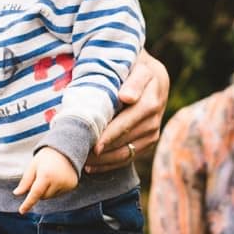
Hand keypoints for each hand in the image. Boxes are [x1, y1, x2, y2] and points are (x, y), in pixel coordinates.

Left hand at [13, 147, 78, 213]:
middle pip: (43, 196)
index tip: (22, 211)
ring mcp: (67, 184)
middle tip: (40, 177)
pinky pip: (60, 193)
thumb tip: (17, 193)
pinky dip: (56, 189)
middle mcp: (58, 181)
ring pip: (51, 196)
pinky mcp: (72, 185)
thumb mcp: (33, 166)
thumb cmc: (47, 156)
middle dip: (39, 191)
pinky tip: (57, 177)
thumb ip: (25, 181)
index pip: (35, 194)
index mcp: (46, 175)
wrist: (67, 148)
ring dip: (47, 190)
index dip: (28, 203)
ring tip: (50, 175)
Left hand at [85, 49, 168, 172]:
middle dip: (101, 150)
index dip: (110, 134)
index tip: (93, 143)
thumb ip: (133, 81)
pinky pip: (128, 157)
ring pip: (126, 153)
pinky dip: (109, 164)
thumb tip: (127, 97)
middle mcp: (154, 118)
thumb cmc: (134, 66)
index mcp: (150, 99)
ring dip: (103, 160)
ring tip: (81, 162)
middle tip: (79, 155)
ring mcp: (153, 131)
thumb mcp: (135, 66)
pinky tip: (91, 166)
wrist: (151, 75)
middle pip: (125, 140)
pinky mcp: (149, 141)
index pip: (127, 121)